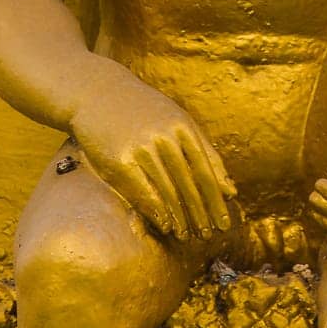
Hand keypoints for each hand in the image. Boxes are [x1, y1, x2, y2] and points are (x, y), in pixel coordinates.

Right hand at [71, 63, 235, 242]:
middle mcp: (164, 137)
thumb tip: (230, 190)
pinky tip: (166, 225)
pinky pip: (143, 192)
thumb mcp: (178, 121)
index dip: (216, 201)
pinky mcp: (119, 161)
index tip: (224, 222)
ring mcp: (141, 148)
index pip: (206, 171)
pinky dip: (157, 211)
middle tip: (208, 236)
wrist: (96, 91)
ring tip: (188, 236)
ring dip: (181, 218)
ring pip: (168, 191)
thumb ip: (206, 152)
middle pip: (189, 184)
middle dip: (201, 213)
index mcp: (182, 126)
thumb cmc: (143, 109)